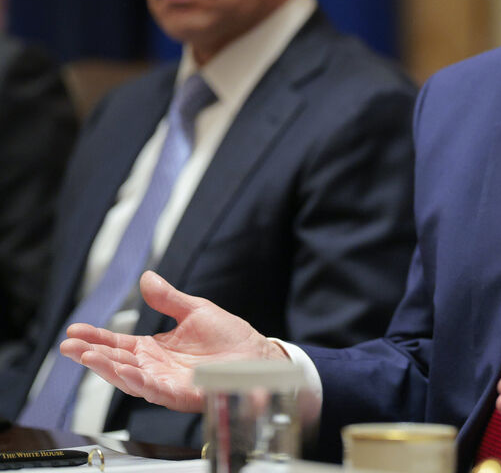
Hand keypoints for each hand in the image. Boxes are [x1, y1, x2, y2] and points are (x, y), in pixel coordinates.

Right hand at [59, 270, 286, 412]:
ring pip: (131, 379)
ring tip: (88, 357)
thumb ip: (168, 299)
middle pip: (117, 362)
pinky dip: (139, 382)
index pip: (118, 343)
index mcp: (155, 348)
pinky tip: (124, 372)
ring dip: (108, 369)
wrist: (259, 356)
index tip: (73, 330)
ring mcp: (168, 382)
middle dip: (91, 355)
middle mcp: (156, 367)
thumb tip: (146, 278)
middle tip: (69, 347)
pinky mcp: (184, 394)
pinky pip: (156, 391)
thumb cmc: (231, 337)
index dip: (96, 337)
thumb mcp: (196, 311)